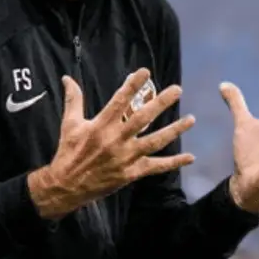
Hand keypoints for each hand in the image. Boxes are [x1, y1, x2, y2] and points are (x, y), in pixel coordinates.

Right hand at [28, 69, 196, 219]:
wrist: (66, 186)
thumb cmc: (69, 152)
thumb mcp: (69, 124)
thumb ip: (73, 100)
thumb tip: (67, 78)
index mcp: (101, 126)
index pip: (119, 100)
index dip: (132, 85)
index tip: (145, 71)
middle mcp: (116, 140)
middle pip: (142, 118)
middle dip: (160, 103)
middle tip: (177, 90)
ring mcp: (126, 157)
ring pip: (155, 142)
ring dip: (174, 130)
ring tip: (191, 119)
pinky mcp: (131, 173)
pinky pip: (156, 167)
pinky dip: (173, 163)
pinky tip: (190, 157)